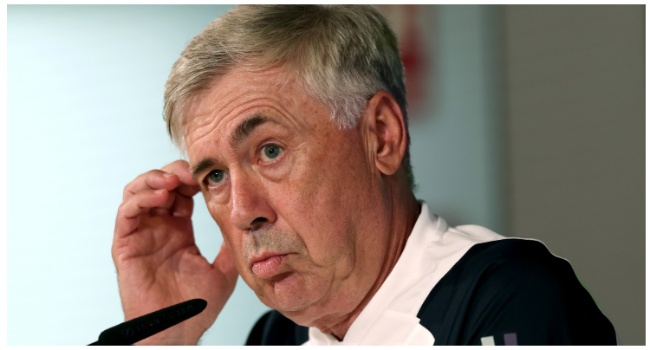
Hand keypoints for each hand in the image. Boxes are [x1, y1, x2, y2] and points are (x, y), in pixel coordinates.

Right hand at [112, 160, 237, 344]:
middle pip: (159, 185)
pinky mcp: (126, 246)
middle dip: (175, 173)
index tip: (208, 176)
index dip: (191, 179)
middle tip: (191, 174)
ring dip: (154, 179)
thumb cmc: (195, 309)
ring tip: (174, 181)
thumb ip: (230, 248)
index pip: (182, 193)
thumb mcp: (223, 272)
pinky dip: (141, 198)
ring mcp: (141, 235)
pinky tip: (161, 197)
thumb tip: (248, 228)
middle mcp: (158, 229)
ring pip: (137, 192)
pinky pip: (126, 213)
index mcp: (179, 232)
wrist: (176, 332)